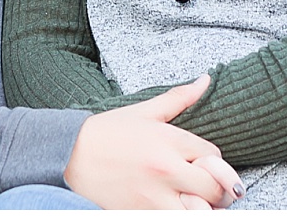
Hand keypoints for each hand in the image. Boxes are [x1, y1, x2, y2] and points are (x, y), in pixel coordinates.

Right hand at [64, 74, 243, 208]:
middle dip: (216, 187)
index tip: (201, 162)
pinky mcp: (143, 214)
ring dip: (202, 207)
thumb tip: (205, 80)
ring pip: (201, 212)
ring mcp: (155, 197)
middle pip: (214, 187)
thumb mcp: (144, 111)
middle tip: (204, 185)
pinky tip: (173, 206)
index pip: (214, 156)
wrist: (69, 155)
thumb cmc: (106, 132)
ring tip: (193, 200)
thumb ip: (179, 98)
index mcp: (169, 140)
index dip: (212, 160)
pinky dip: (180, 214)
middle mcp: (167, 169)